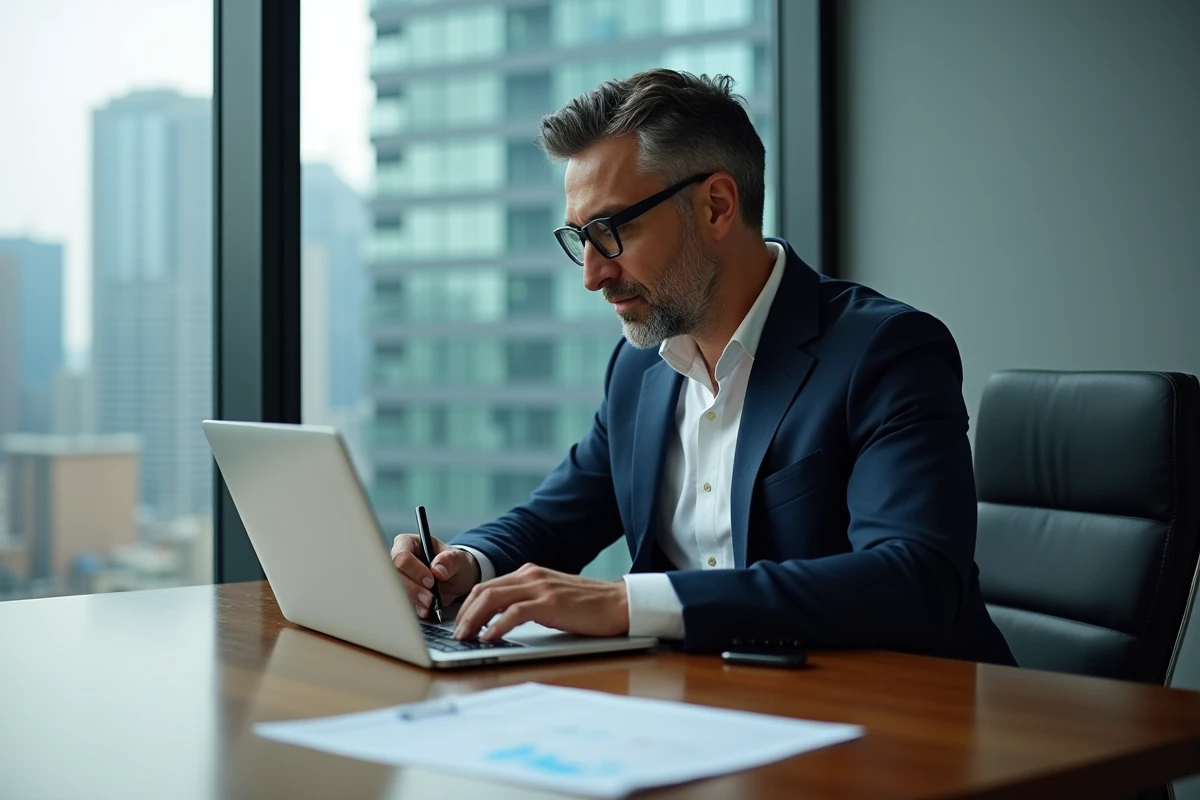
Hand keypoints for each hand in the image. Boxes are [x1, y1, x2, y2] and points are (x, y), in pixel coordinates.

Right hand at [390, 534, 480, 618]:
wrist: (459, 579)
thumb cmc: (455, 562)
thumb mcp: (459, 558)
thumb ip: (450, 560)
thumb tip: (438, 568)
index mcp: (409, 543)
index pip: (402, 555)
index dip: (414, 569)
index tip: (430, 580)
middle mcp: (400, 560)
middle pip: (395, 575)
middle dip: (413, 589)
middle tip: (430, 597)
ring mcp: (399, 578)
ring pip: (396, 591)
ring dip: (414, 600)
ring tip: (430, 604)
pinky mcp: (402, 594)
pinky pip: (402, 603)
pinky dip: (415, 609)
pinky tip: (426, 610)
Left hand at [453, 564, 628, 641]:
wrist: (619, 603)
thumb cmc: (588, 606)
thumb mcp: (551, 599)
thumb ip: (528, 602)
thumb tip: (498, 622)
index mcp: (530, 574)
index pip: (487, 586)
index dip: (467, 606)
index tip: (458, 625)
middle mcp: (531, 576)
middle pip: (483, 591)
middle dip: (464, 614)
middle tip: (455, 634)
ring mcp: (540, 588)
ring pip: (492, 598)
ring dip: (473, 619)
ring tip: (464, 638)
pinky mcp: (550, 603)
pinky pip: (514, 613)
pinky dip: (497, 626)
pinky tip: (489, 638)